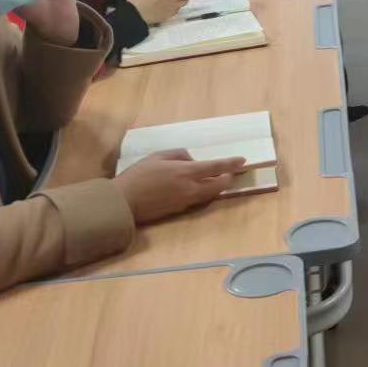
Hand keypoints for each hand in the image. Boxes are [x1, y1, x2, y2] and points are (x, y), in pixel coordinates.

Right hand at [112, 149, 245, 223]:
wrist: (124, 203)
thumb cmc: (138, 175)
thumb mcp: (158, 156)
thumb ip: (179, 155)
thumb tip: (191, 160)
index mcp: (185, 172)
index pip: (216, 167)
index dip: (231, 164)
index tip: (243, 161)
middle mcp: (190, 189)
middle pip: (218, 186)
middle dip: (227, 179)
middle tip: (231, 172)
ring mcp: (185, 202)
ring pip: (209, 195)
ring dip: (215, 187)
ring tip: (215, 178)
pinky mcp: (179, 211)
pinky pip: (197, 201)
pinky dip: (202, 193)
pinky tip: (197, 188)